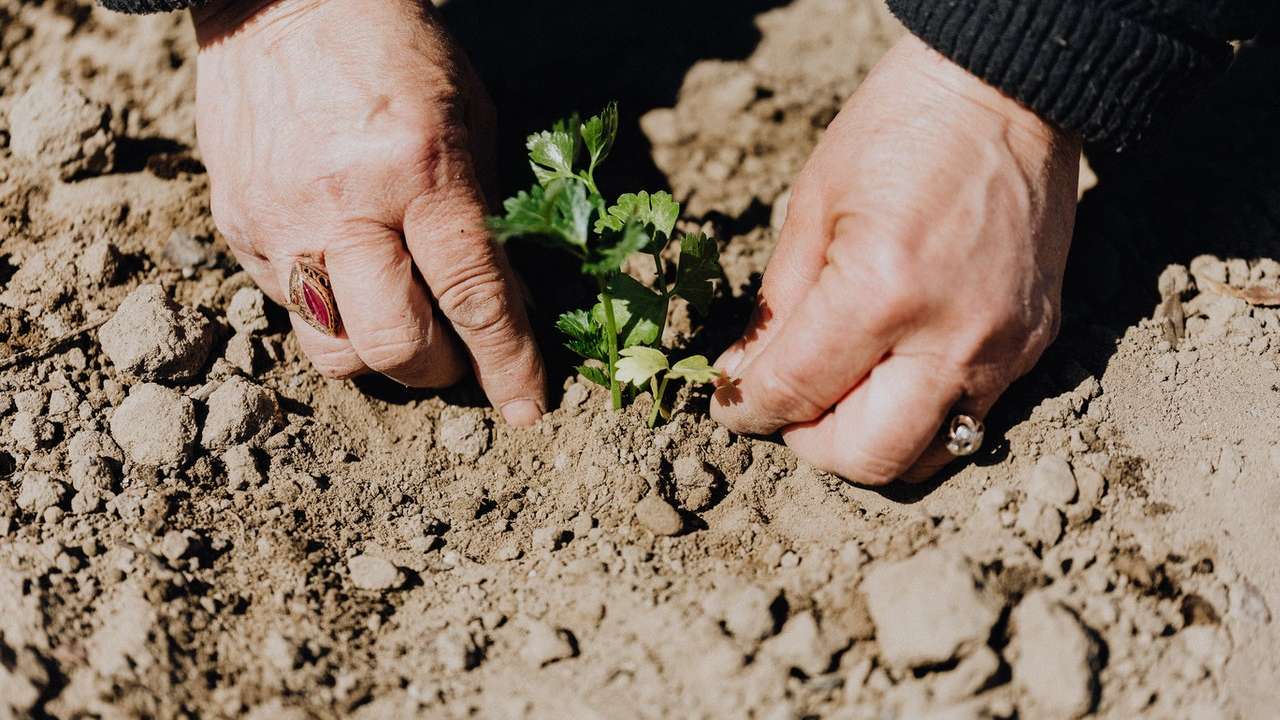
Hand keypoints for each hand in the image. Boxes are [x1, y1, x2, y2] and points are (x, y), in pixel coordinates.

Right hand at [193, 0, 545, 424]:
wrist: (279, 0)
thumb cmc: (397, 51)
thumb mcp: (469, 120)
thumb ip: (485, 217)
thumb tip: (505, 307)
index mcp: (417, 169)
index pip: (472, 295)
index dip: (507, 363)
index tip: (528, 408)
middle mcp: (341, 205)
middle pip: (393, 346)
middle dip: (439, 371)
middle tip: (457, 354)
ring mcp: (278, 221)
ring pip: (331, 350)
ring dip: (379, 357)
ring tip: (402, 321)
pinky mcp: (236, 228)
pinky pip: (289, 309)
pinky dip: (333, 312)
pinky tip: (350, 272)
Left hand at [711, 35, 1080, 482]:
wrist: (1007, 93)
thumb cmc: (898, 131)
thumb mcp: (813, 208)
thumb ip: (776, 308)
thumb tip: (743, 380)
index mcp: (880, 292)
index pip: (796, 393)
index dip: (748, 410)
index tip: (732, 405)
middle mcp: (950, 337)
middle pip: (867, 456)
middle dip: (811, 444)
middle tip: (789, 408)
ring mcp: (1003, 349)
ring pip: (926, 456)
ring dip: (869, 442)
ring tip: (841, 395)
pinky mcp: (1035, 345)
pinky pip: (969, 418)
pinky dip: (918, 414)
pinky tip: (893, 371)